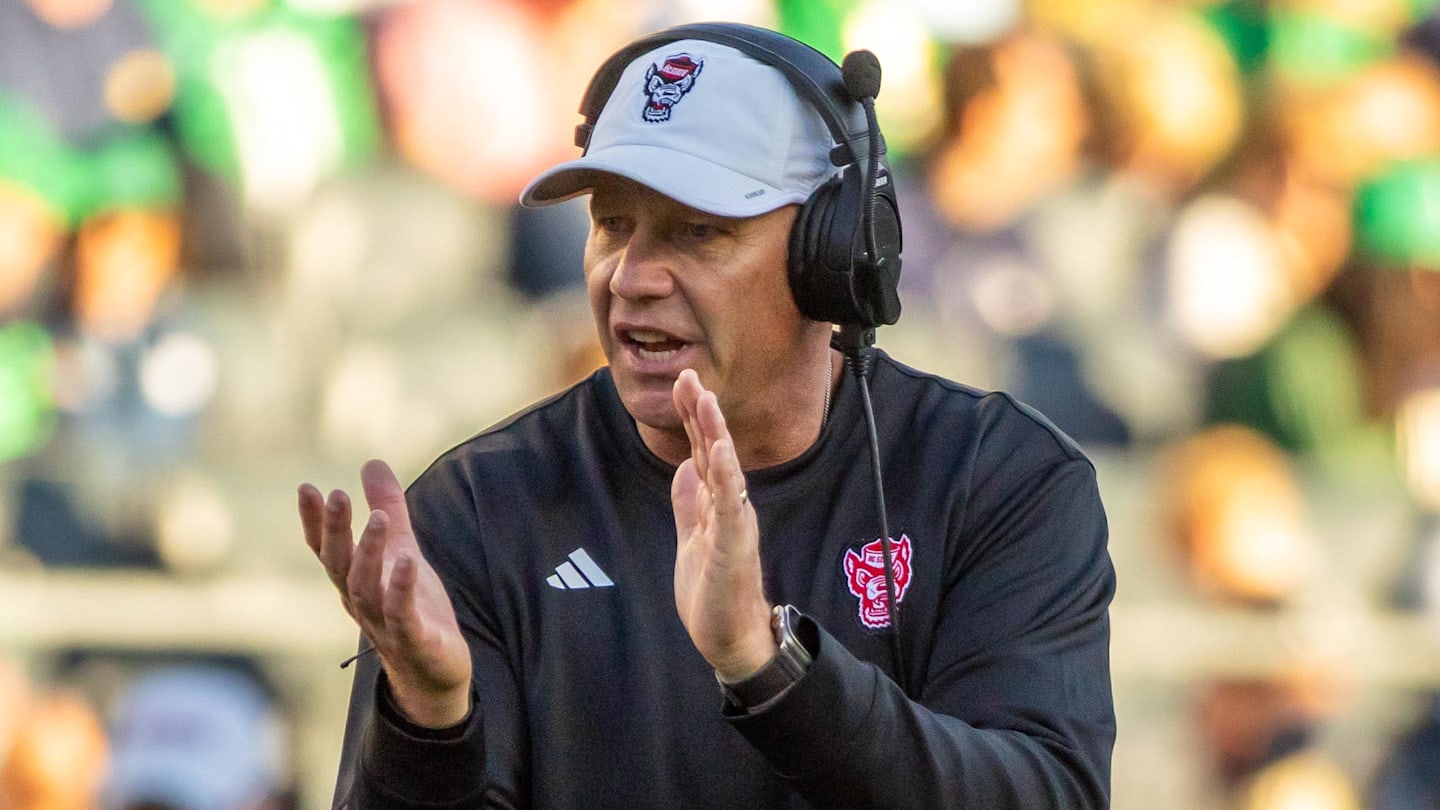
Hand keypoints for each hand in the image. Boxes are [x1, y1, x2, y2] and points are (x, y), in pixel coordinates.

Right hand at [298, 459, 471, 726]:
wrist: (435, 672)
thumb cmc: (413, 608)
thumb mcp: (403, 549)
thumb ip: (388, 507)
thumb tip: (371, 462)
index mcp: (354, 581)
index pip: (327, 549)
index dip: (315, 522)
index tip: (307, 488)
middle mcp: (361, 602)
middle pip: (340, 564)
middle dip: (335, 530)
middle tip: (335, 495)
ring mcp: (384, 623)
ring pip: (366, 588)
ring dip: (370, 552)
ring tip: (379, 518)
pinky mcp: (413, 639)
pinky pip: (402, 614)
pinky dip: (402, 589)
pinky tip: (408, 562)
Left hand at [670, 370, 775, 681]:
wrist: (731, 639)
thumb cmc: (714, 592)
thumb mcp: (691, 538)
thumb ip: (688, 503)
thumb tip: (683, 467)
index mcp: (716, 504)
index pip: (704, 451)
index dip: (694, 417)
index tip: (684, 382)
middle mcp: (729, 507)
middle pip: (714, 451)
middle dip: (701, 413)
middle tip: (690, 377)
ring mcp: (733, 524)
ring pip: (724, 471)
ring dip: (714, 434)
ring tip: (704, 401)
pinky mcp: (734, 546)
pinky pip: (730, 506)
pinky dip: (726, 476)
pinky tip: (721, 450)